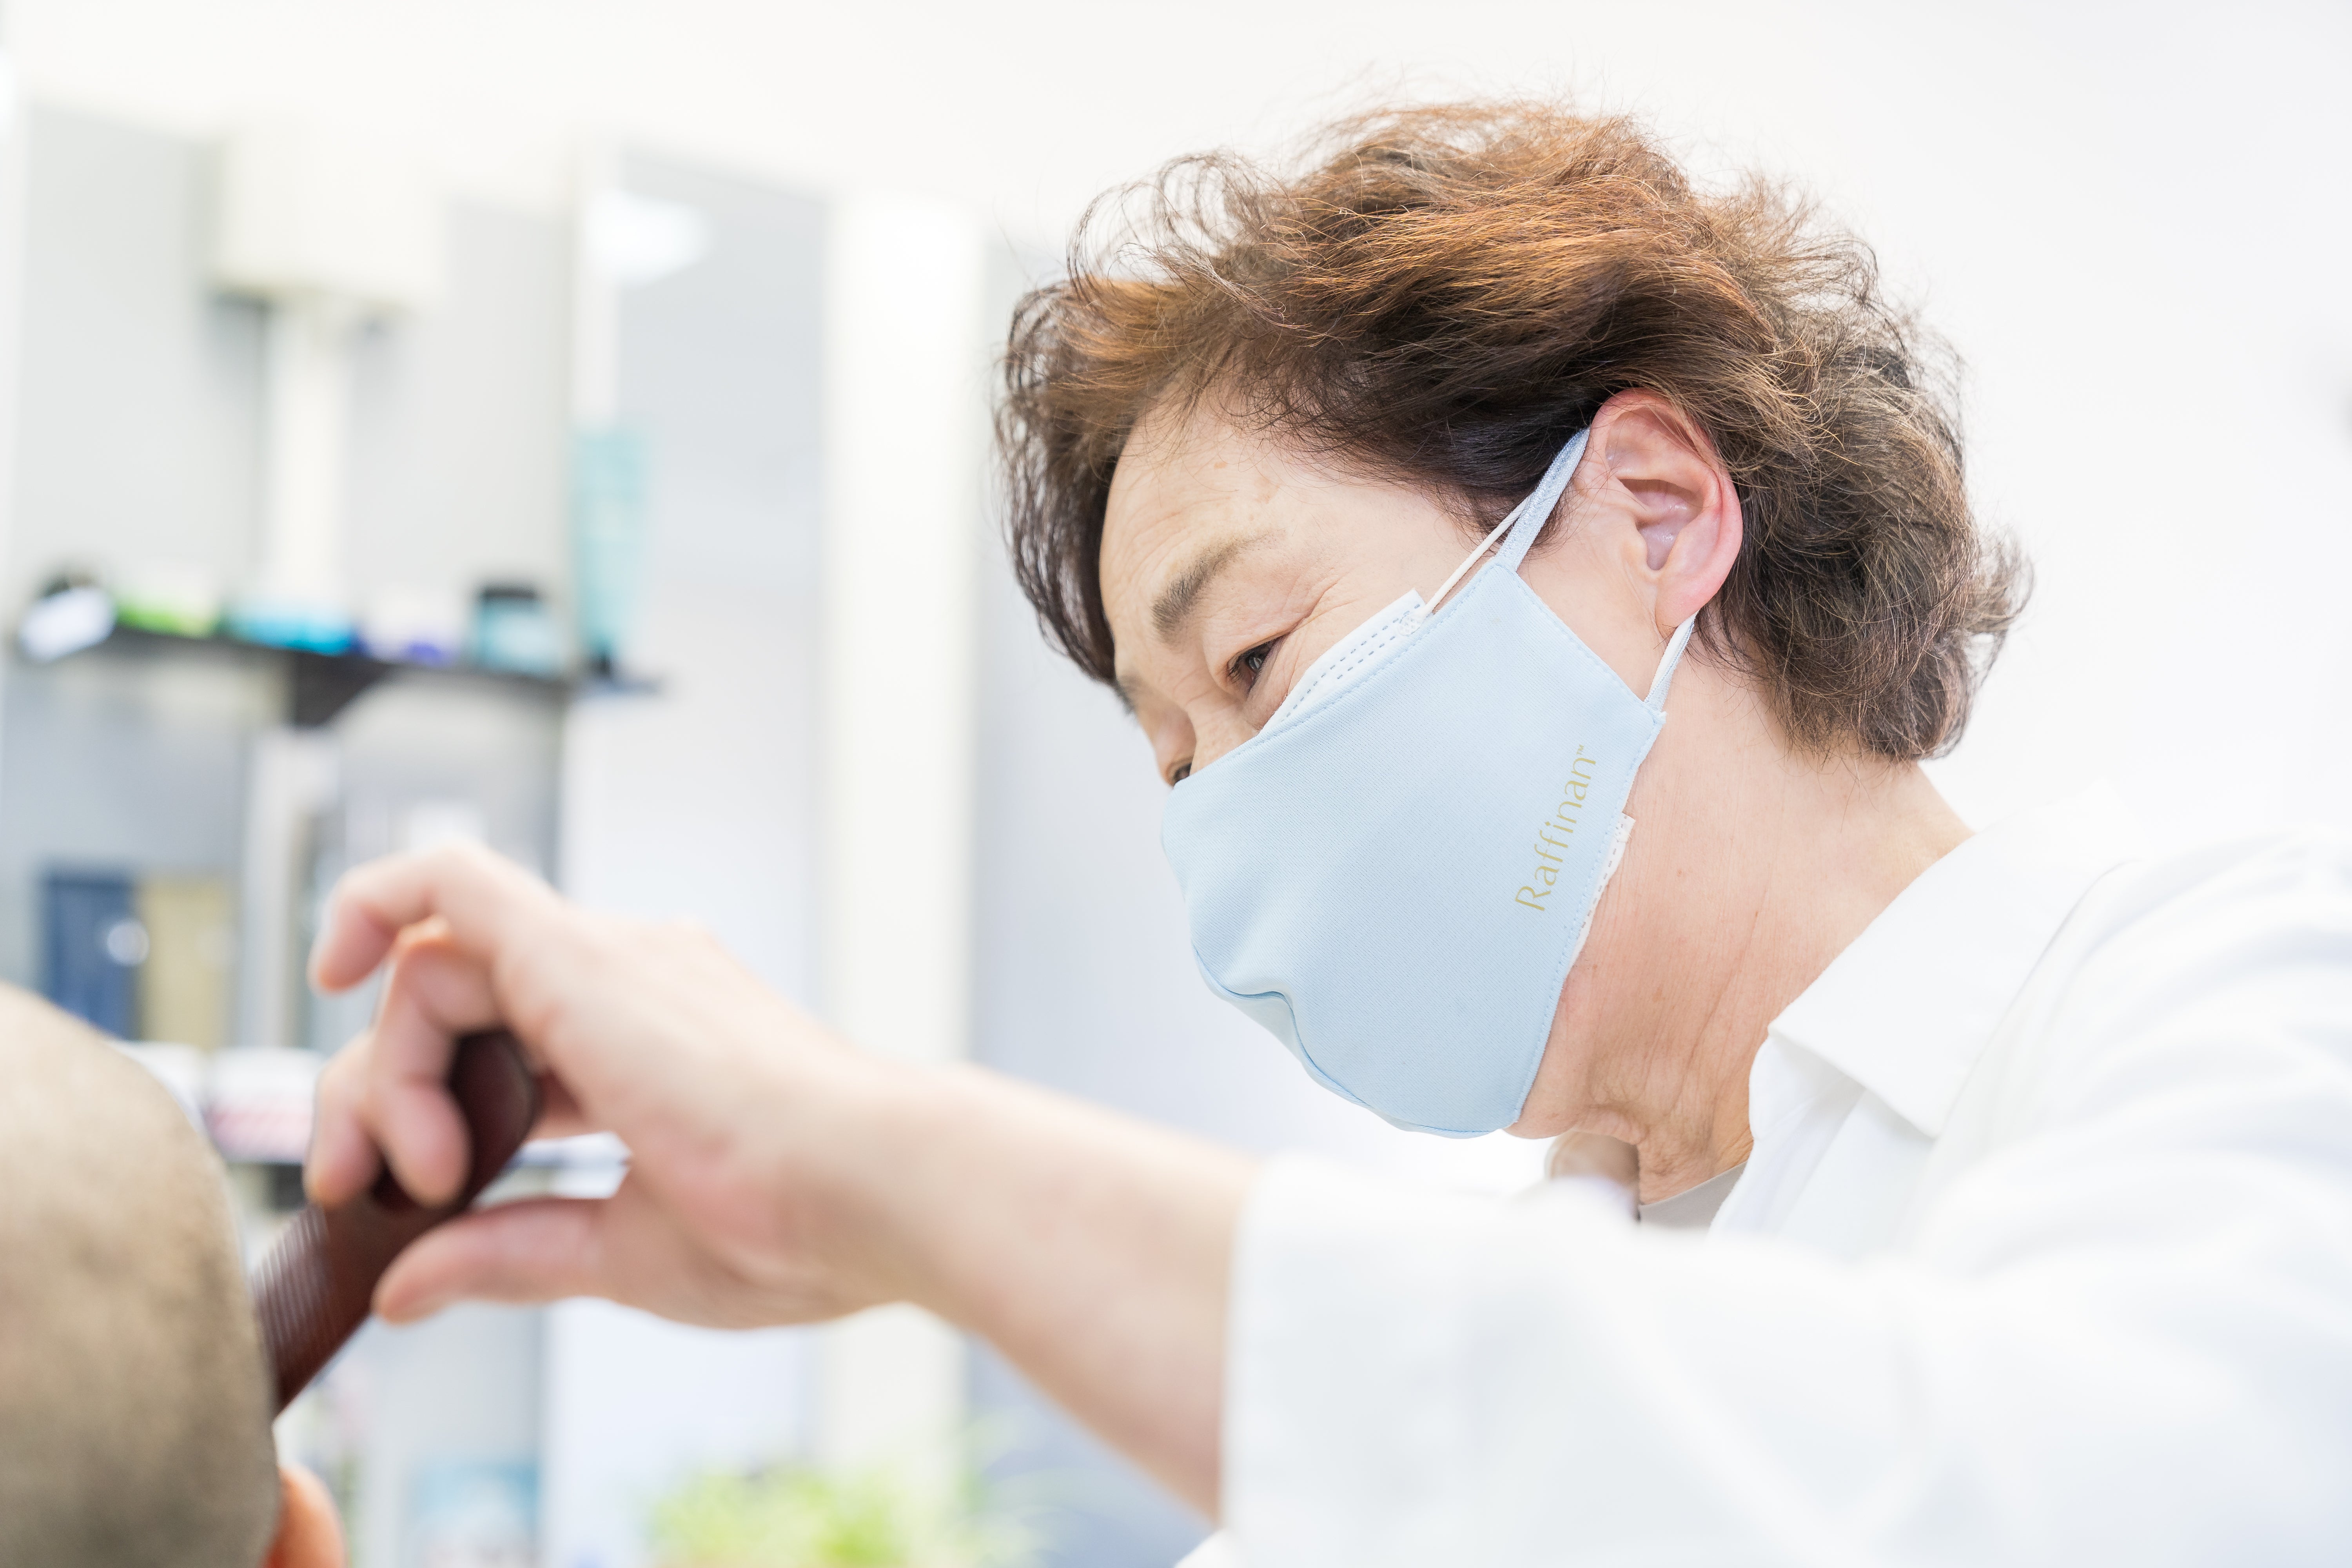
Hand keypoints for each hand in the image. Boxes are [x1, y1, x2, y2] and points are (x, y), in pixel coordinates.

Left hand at [306, 843, 906, 1326]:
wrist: (871, 1188)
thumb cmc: (793, 1225)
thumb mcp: (620, 1252)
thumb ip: (509, 1254)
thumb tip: (406, 1285)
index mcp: (648, 1046)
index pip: (495, 1057)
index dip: (420, 1122)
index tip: (399, 1208)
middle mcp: (628, 984)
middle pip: (446, 1007)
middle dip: (376, 1101)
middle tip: (366, 1193)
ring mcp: (609, 958)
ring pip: (433, 969)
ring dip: (390, 1074)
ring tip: (430, 1172)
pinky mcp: (580, 953)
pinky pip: (448, 880)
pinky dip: (374, 903)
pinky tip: (331, 963)